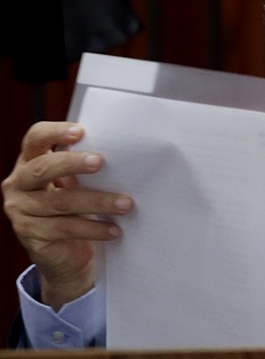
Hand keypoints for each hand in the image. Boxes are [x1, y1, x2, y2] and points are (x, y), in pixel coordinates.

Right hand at [2, 122, 132, 309]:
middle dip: (72, 163)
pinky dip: (94, 228)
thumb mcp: (76, 184)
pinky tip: (115, 230)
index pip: (35, 139)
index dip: (55, 133)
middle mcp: (19, 184)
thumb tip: (122, 154)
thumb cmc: (74, 207)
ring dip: (97, 201)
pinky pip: (66, 228)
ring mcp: (20, 210)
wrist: (62, 253)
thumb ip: (85, 167)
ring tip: (125, 204)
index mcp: (30, 162)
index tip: (80, 132)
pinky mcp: (30, 235)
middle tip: (100, 162)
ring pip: (60, 202)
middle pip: (42, 168)